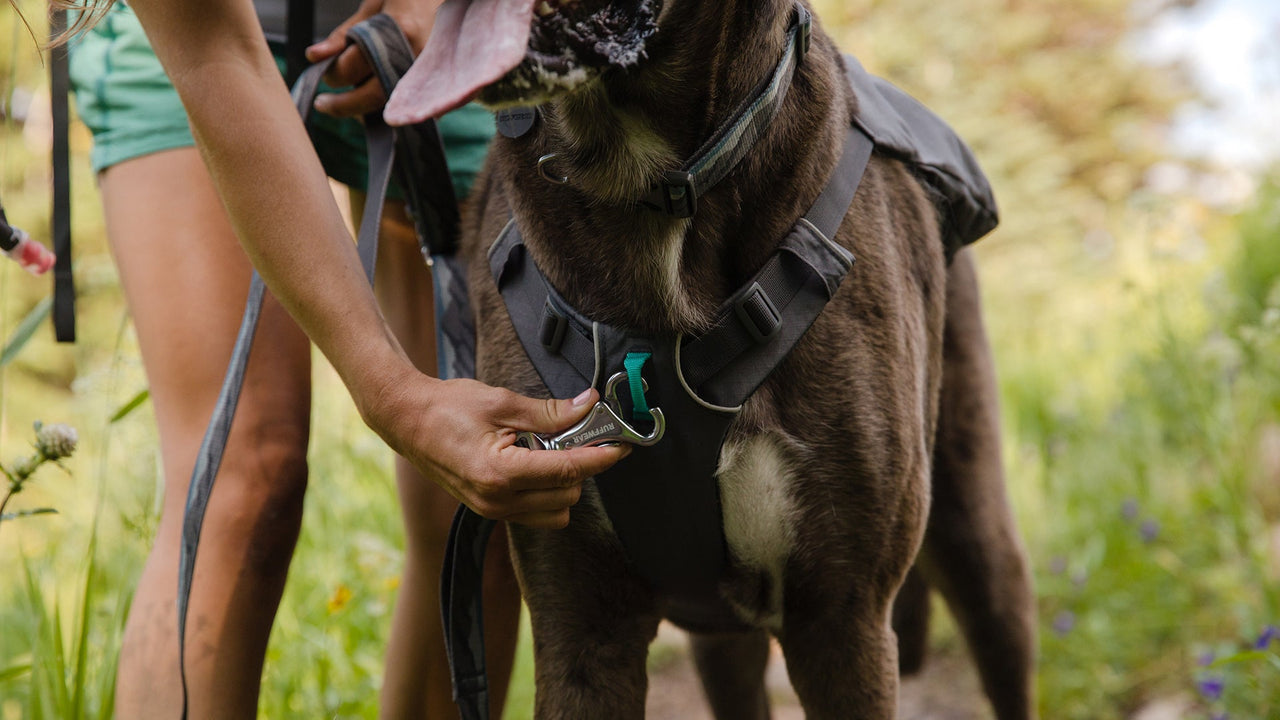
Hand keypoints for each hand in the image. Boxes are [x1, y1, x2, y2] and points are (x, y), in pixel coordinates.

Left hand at [305, 0, 441, 116]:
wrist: (449, 7)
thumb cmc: (410, 0)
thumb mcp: (373, 6)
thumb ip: (344, 34)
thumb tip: (313, 56)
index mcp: (396, 30)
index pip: (352, 66)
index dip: (332, 74)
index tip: (323, 76)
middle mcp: (415, 55)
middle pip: (372, 95)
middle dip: (343, 105)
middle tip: (323, 104)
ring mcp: (429, 74)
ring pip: (388, 105)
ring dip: (363, 108)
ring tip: (347, 101)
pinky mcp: (436, 86)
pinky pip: (406, 107)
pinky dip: (385, 107)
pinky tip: (372, 102)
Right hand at [365, 372, 630, 528]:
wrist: (406, 421)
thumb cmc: (448, 407)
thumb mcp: (503, 402)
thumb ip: (549, 412)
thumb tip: (589, 406)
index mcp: (501, 473)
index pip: (568, 470)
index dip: (600, 456)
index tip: (621, 445)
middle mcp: (498, 501)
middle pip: (568, 494)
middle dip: (580, 466)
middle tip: (576, 434)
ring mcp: (492, 510)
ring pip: (556, 511)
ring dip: (564, 483)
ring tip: (550, 450)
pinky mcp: (489, 511)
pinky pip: (536, 512)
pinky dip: (547, 492)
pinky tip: (535, 462)